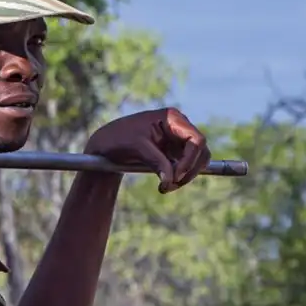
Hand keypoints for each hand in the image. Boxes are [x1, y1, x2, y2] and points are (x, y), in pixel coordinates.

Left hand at [84, 108, 210, 192]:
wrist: (105, 146)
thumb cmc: (118, 139)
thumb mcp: (137, 148)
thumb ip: (156, 162)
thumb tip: (172, 180)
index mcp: (172, 118)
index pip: (196, 140)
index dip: (191, 160)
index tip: (177, 176)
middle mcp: (179, 127)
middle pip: (201, 151)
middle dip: (190, 170)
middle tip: (172, 185)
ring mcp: (178, 140)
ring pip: (197, 161)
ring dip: (186, 176)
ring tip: (167, 187)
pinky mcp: (174, 153)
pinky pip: (187, 167)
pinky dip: (180, 178)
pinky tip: (165, 185)